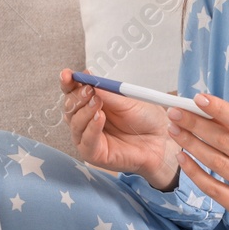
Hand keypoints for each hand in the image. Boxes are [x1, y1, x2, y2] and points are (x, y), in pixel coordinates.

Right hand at [59, 69, 179, 188]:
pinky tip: (99, 118)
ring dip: (85, 111)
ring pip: (75, 123)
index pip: (72, 92)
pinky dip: (91, 128)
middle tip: (89, 90)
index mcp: (91, 102)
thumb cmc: (145, 119)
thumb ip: (106, 92)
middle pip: (69, 107)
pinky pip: (86, 141)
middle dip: (77, 97)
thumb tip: (87, 76)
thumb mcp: (126, 100)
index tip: (67, 75)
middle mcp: (86, 120)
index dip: (67, 83)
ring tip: (98, 102)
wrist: (161, 139)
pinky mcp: (94, 154)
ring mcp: (88, 137)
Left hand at [167, 93, 228, 229]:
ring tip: (174, 130)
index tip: (197, 98)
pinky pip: (212, 188)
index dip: (220, 109)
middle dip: (196, 125)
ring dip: (191, 144)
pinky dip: (193, 171)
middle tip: (175, 113)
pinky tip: (181, 157)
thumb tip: (200, 107)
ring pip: (216, 163)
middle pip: (225, 142)